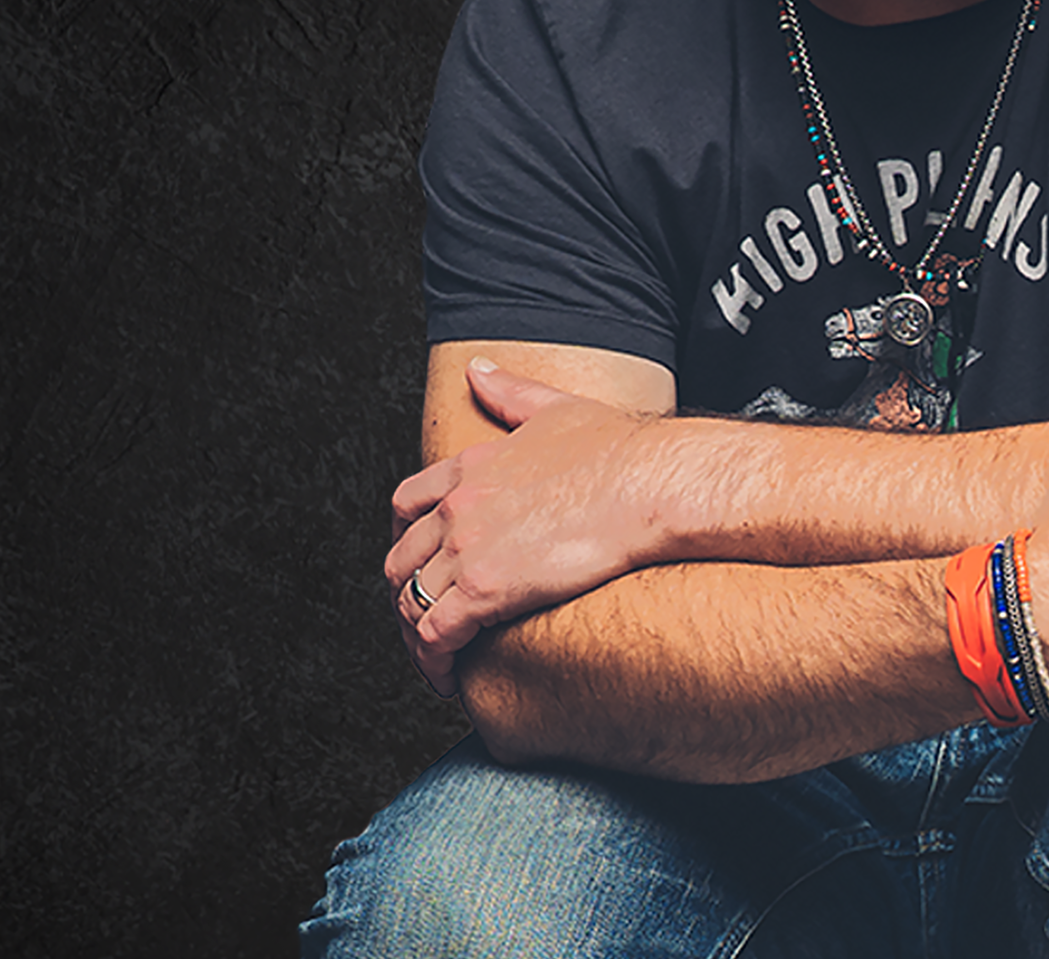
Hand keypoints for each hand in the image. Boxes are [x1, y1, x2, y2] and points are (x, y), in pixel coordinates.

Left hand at [384, 360, 665, 695]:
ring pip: (409, 602)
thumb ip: (510, 393)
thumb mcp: (555, 408)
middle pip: (399, 559)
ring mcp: (467, 547)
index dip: (407, 540)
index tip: (419, 563)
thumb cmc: (619, 451)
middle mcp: (457, 506)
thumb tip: (477, 369)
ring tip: (437, 661)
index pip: (408, 504)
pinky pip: (434, 635)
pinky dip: (433, 662)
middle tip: (427, 620)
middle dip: (405, 594)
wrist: (648, 484)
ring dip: (415, 636)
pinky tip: (448, 678)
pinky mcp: (485, 589)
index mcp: (471, 465)